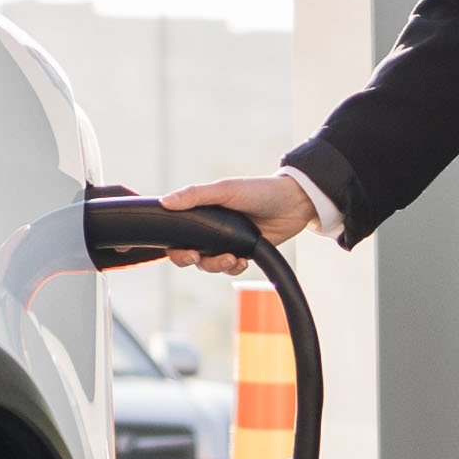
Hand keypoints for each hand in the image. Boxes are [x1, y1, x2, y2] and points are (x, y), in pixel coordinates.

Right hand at [149, 170, 313, 271]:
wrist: (294, 203)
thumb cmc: (258, 190)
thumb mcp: (224, 190)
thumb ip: (195, 196)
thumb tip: (164, 202)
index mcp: (201, 211)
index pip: (176, 233)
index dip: (173, 246)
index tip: (182, 250)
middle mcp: (210, 228)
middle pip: (188, 253)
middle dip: (190, 259)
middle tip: (197, 257)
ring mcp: (226, 241)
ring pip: (209, 263)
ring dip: (216, 265)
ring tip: (231, 258)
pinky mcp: (243, 252)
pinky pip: (230, 268)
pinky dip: (233, 268)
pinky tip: (241, 261)